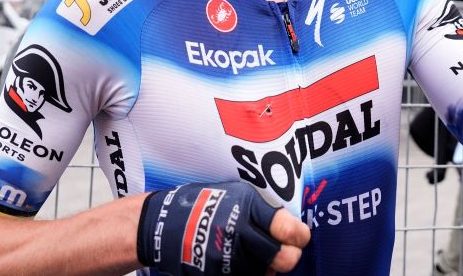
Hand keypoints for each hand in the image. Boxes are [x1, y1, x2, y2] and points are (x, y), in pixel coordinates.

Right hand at [137, 181, 309, 274]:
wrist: (163, 224)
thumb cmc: (202, 204)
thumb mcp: (234, 195)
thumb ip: (261, 210)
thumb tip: (290, 226)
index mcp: (247, 208)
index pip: (288, 228)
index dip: (299, 235)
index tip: (299, 236)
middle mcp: (240, 234)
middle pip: (284, 258)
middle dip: (289, 256)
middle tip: (287, 251)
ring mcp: (229, 259)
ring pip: (267, 273)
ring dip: (268, 267)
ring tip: (259, 255)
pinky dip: (250, 273)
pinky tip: (243, 263)